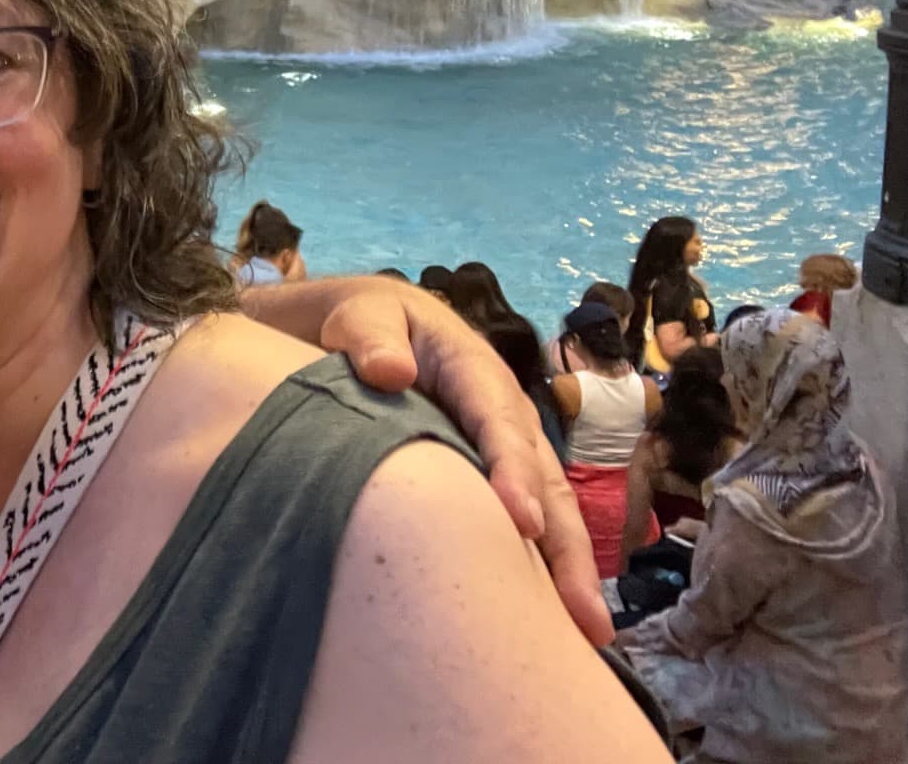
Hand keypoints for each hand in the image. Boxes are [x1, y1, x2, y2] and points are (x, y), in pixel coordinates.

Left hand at [242, 277, 611, 645]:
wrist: (376, 326)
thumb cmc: (367, 323)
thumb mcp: (361, 317)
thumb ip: (369, 339)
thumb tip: (391, 371)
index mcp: (475, 371)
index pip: (498, 422)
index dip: (512, 471)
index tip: (519, 520)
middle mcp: (506, 414)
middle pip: (542, 479)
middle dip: (563, 545)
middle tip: (580, 612)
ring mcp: (508, 448)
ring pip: (548, 510)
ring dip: (568, 569)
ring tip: (587, 632)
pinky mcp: (497, 476)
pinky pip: (529, 522)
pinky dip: (544, 567)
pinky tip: (553, 617)